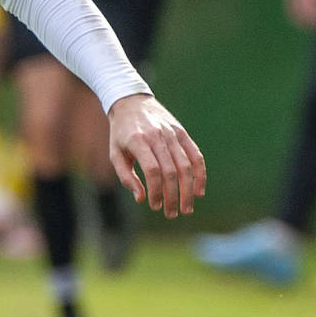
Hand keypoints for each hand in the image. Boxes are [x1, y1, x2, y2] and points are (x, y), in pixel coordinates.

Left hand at [107, 93, 205, 218]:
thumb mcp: (115, 154)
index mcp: (138, 141)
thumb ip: (126, 177)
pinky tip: (199, 191)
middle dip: (173, 196)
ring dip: (188, 190)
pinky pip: (196, 155)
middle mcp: (158, 137)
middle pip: (171, 171)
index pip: (153, 171)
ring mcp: (173, 134)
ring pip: (186, 166)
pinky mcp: (183, 133)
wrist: (132, 102)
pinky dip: (200, 174)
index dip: (156, 191)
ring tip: (186, 209)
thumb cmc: (121, 133)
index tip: (154, 206)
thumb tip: (141, 198)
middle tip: (172, 214)